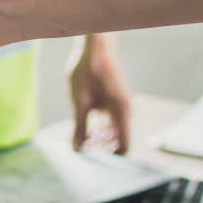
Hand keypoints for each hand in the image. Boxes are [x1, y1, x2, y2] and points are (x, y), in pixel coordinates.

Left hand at [70, 34, 132, 154]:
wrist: (96, 44)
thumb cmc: (87, 69)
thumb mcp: (78, 100)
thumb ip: (79, 126)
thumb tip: (76, 149)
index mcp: (120, 112)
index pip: (124, 146)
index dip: (110, 156)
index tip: (92, 157)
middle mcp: (125, 110)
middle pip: (119, 140)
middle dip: (102, 148)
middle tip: (82, 147)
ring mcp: (122, 105)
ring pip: (115, 131)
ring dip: (100, 137)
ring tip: (82, 137)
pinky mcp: (116, 100)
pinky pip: (112, 121)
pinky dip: (101, 126)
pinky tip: (86, 126)